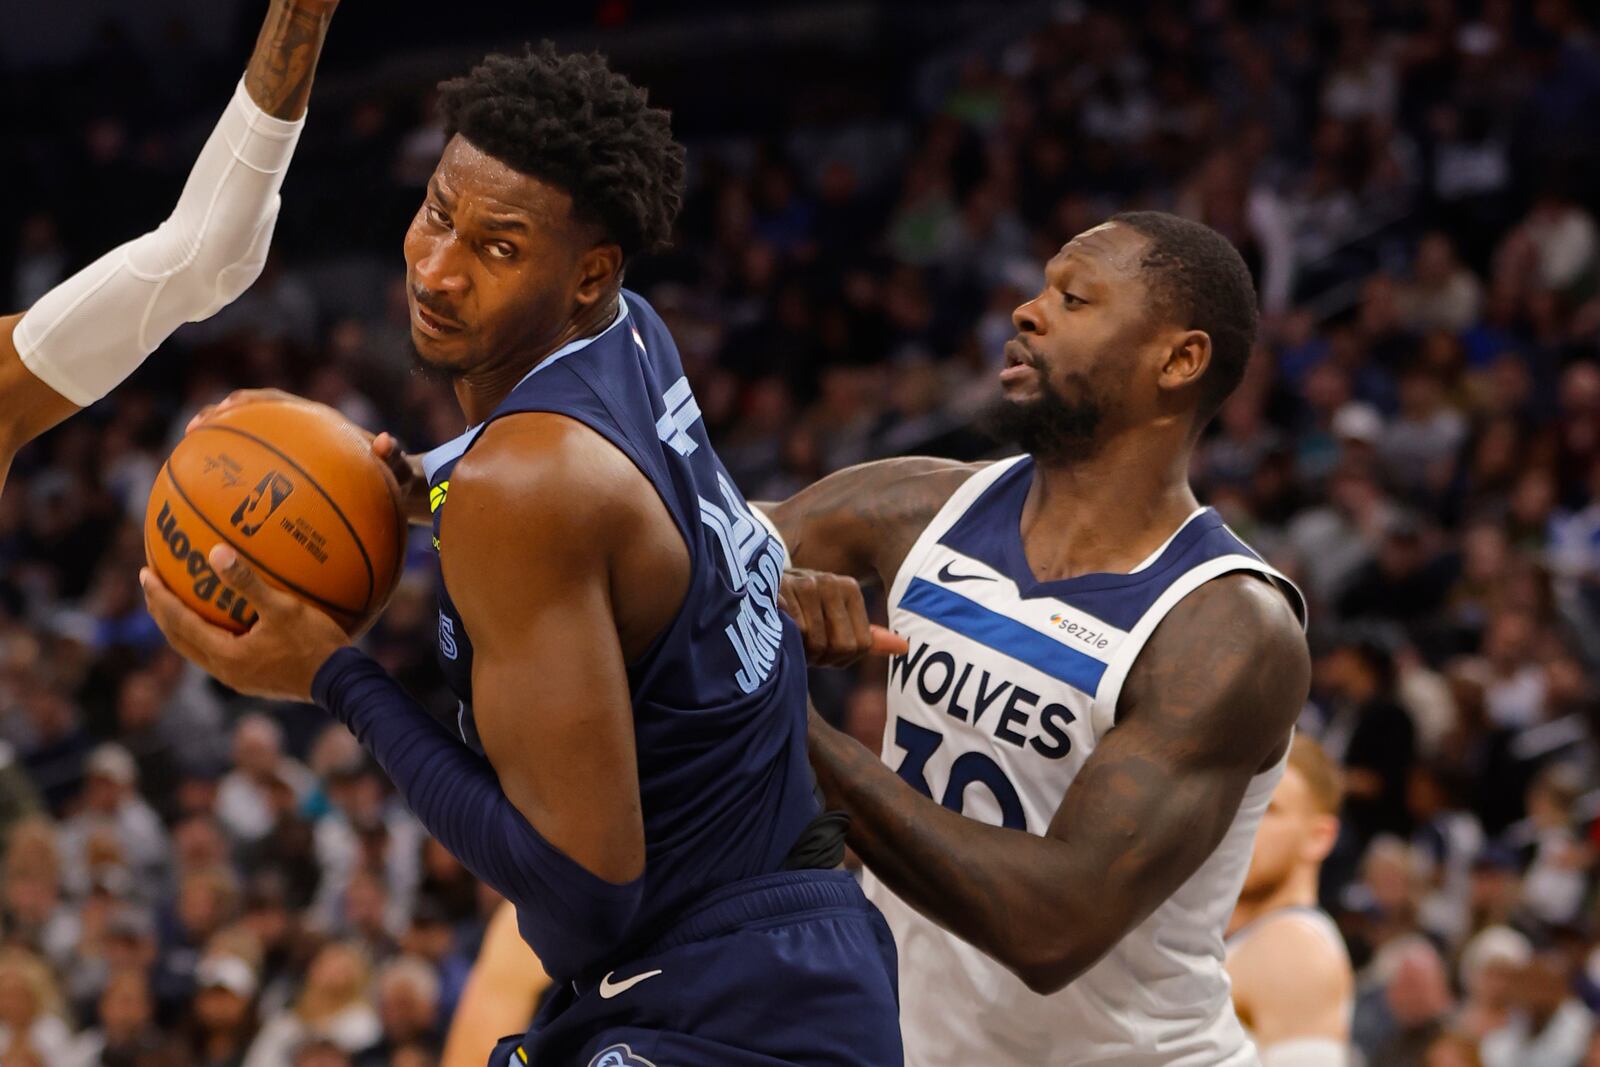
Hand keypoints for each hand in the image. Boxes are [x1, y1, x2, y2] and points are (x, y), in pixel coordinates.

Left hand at [140, 544, 347, 701]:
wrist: (341, 683)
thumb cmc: (315, 644)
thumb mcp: (283, 609)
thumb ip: (247, 582)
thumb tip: (216, 552)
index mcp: (225, 655)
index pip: (179, 622)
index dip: (159, 597)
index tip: (145, 572)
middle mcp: (224, 671)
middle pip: (179, 638)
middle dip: (161, 611)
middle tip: (152, 584)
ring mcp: (238, 678)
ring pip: (195, 649)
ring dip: (180, 625)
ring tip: (175, 602)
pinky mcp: (253, 679)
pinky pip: (216, 652)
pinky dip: (205, 633)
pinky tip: (219, 619)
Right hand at [187, 389, 430, 525]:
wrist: (399, 490)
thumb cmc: (398, 478)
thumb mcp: (399, 469)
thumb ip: (393, 456)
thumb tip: (385, 442)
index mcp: (319, 424)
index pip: (276, 401)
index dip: (248, 402)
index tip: (221, 409)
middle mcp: (302, 434)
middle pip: (251, 416)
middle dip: (219, 419)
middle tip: (193, 432)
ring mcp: (294, 454)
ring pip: (250, 444)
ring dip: (221, 447)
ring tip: (190, 461)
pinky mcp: (292, 476)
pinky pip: (260, 475)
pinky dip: (240, 482)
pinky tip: (219, 507)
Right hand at [778, 568, 908, 666]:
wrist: (754, 591)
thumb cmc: (798, 613)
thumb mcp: (833, 623)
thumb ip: (867, 637)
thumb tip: (903, 648)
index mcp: (849, 588)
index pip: (860, 646)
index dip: (839, 658)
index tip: (822, 648)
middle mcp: (830, 581)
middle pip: (841, 645)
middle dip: (821, 657)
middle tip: (804, 646)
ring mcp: (805, 583)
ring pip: (815, 641)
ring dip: (800, 651)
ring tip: (790, 637)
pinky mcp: (781, 590)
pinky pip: (794, 633)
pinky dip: (785, 641)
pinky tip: (777, 629)